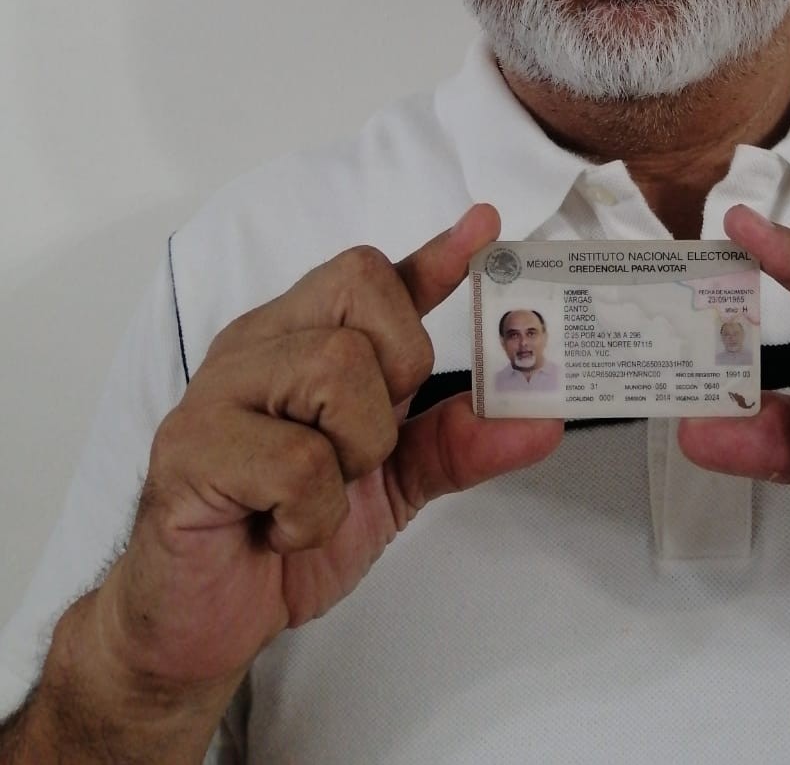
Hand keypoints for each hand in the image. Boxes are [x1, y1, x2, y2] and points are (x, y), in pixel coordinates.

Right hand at [96, 204, 561, 701]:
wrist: (202, 621)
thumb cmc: (287, 530)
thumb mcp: (393, 485)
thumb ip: (458, 443)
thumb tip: (541, 421)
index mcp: (300, 337)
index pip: (372, 275)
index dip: (434, 253)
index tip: (486, 227)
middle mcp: (258, 344)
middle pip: (359, 291)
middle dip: (397, 367)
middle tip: (370, 441)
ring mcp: (217, 390)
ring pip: (334, 367)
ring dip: (354, 451)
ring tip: (318, 493)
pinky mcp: (189, 449)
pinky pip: (294, 459)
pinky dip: (312, 512)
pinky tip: (281, 529)